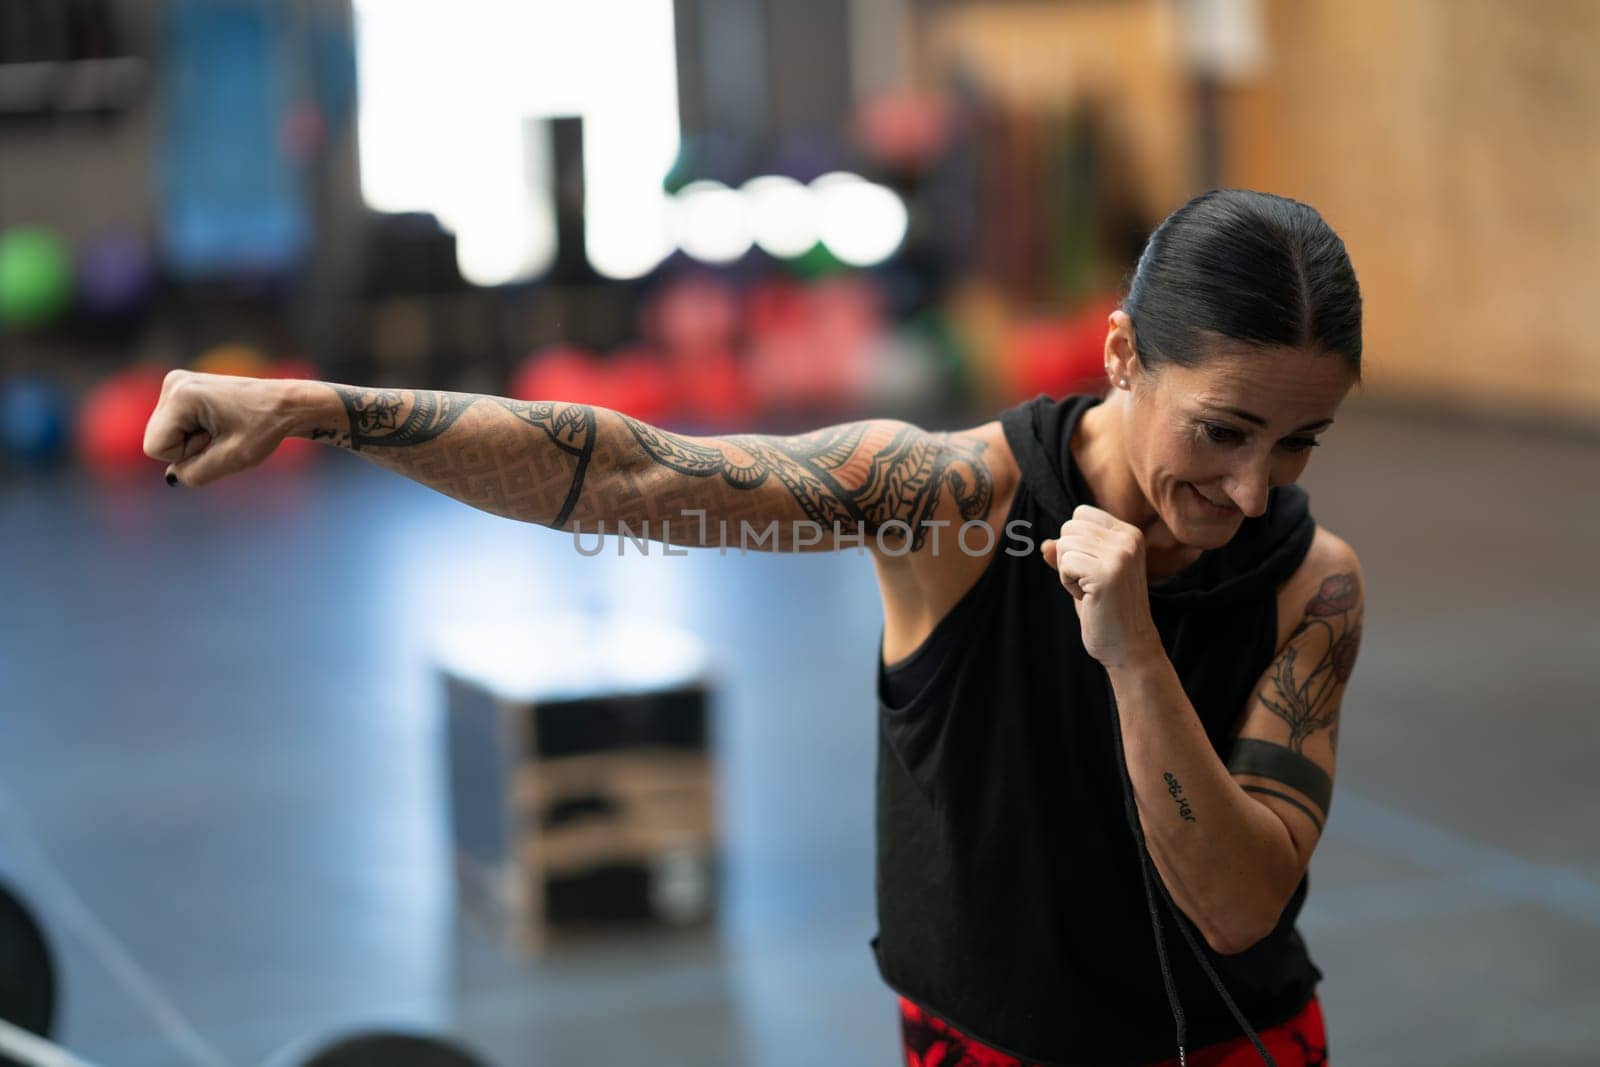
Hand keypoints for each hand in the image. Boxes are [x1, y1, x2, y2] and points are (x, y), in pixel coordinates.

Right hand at [142, 371, 298, 486]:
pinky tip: (219, 422)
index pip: (155, 448)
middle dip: (188, 447)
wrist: (287, 404)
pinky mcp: (185, 388)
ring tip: (223, 427)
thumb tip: (172, 476)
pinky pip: (174, 426)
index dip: (185, 456)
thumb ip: (195, 474)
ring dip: (193, 440)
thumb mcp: (231, 459)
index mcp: (181, 395)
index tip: (215, 440)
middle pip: (157, 439)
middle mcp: (174, 383)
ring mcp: (178, 383)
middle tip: (222, 434)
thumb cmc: (265, 428)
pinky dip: (195, 432)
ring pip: (165, 434)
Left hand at [1040, 504, 1162, 668]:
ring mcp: (1120, 554)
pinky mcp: (1107, 573)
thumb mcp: (1086, 576)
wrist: (1128, 646)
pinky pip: (1064, 563)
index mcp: (1129, 533)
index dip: (1075, 544)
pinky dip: (1067, 583)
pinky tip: (1088, 598)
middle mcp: (1128, 538)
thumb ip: (1069, 555)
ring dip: (1068, 572)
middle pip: (1069, 528)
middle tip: (1091, 584)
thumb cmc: (1106, 610)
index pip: (1081, 514)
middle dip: (1069, 558)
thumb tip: (1042, 544)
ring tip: (1091, 591)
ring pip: (1064, 544)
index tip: (1093, 570)